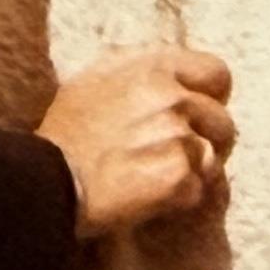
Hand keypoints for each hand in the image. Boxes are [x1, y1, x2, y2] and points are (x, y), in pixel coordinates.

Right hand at [36, 48, 236, 238]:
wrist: (47, 182)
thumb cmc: (65, 133)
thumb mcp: (95, 80)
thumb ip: (139, 70)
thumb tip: (169, 73)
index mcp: (156, 67)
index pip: (217, 73)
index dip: (212, 96)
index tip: (198, 113)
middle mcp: (173, 97)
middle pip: (222, 122)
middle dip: (206, 141)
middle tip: (175, 156)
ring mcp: (179, 138)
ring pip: (212, 159)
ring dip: (193, 173)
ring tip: (157, 179)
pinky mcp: (178, 177)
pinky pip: (198, 191)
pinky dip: (179, 201)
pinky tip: (150, 200)